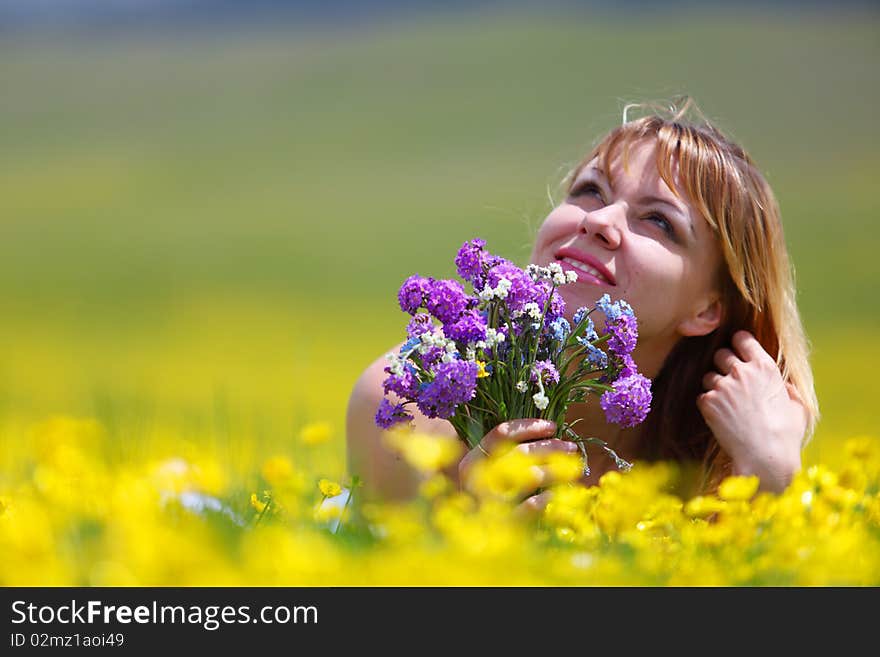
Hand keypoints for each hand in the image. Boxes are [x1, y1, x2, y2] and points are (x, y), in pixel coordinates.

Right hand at [457, 418, 578, 514]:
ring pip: (531, 476)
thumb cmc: (480, 502)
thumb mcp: (483, 475)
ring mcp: (490, 502)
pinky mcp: (504, 524)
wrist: (467, 542)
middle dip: (551, 446)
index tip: (553, 427)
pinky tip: (553, 495)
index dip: (530, 427)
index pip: (502, 433)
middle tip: (570, 446)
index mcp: (472, 461)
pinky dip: (545, 498)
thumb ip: (506, 456)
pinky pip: (531, 507)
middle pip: (521, 451)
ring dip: (555, 469)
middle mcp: (478, 478)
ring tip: (571, 468)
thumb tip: (547, 435)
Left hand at [697, 330, 807, 492]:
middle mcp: (742, 371)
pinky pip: (702, 396)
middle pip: (720, 354)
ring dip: (714, 386)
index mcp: (765, 367)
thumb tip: (784, 386)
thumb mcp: (797, 407)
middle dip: (723, 364)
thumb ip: (788, 390)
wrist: (765, 457)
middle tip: (730, 381)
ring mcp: (722, 385)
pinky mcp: (708, 402)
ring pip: (708, 375)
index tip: (738, 351)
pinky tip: (720, 418)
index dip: (738, 343)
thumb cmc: (786, 435)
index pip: (742, 338)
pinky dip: (708, 405)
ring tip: (727, 405)